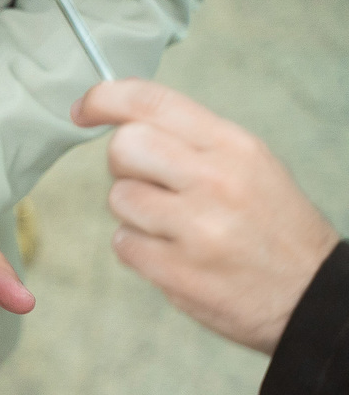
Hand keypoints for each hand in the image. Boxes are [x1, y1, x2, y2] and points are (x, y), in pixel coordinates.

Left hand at [72, 78, 339, 353]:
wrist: (312, 296)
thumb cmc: (273, 227)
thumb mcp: (250, 166)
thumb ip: (191, 141)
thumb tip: (124, 121)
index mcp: (233, 146)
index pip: (152, 102)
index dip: (104, 98)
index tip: (82, 109)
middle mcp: (215, 180)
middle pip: (123, 147)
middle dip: (123, 166)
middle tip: (149, 185)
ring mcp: (195, 228)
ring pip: (119, 198)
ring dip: (133, 214)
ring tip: (174, 227)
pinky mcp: (176, 271)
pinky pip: (123, 244)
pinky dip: (139, 250)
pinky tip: (174, 255)